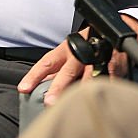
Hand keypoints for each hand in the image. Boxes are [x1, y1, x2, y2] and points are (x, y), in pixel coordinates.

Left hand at [18, 14, 137, 106]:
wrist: (113, 33)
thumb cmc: (86, 46)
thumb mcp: (69, 54)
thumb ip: (56, 70)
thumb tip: (39, 87)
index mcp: (64, 51)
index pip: (46, 63)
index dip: (34, 76)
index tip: (24, 88)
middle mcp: (78, 54)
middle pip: (66, 71)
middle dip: (58, 87)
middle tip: (50, 102)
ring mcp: (96, 58)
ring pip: (88, 76)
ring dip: (81, 90)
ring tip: (75, 104)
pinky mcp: (113, 63)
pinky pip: (108, 78)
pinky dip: (104, 88)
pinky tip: (100, 97)